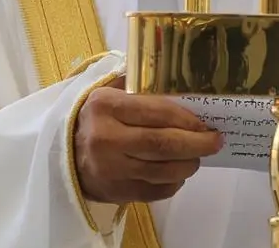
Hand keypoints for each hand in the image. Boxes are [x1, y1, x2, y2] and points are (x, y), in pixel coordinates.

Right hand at [73, 76, 222, 204]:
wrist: (64, 153)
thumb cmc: (95, 118)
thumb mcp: (109, 92)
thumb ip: (140, 86)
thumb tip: (183, 86)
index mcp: (107, 107)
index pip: (158, 112)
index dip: (187, 119)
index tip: (205, 123)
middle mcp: (107, 138)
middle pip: (164, 145)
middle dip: (196, 144)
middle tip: (215, 141)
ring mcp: (111, 169)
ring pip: (163, 171)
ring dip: (189, 164)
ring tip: (198, 157)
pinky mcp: (116, 192)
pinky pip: (156, 191)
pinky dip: (174, 183)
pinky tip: (178, 172)